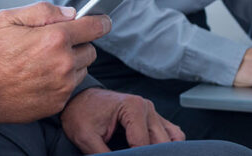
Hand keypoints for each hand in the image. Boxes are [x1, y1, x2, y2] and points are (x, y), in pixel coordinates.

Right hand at [0, 2, 109, 124]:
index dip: (100, 21)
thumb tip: (69, 12)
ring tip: (45, 61)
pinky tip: (42, 76)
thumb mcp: (8, 19)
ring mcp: (63, 85)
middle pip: (91, 49)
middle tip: (55, 44)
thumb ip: (42, 10)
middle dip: (78, 43)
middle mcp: (64, 62)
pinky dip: (63, 80)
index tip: (103, 21)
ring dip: (72, 63)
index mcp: (54, 38)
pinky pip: (71, 86)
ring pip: (83, 68)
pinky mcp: (59, 102)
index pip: (93, 26)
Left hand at [60, 88, 183, 153]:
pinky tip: (153, 153)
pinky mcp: (154, 118)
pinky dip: (168, 146)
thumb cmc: (81, 115)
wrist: (78, 101)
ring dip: (162, 151)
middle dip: (150, 154)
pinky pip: (173, 135)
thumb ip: (103, 155)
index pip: (143, 145)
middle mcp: (147, 108)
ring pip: (172, 140)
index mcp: (133, 107)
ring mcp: (153, 112)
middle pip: (161, 144)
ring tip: (144, 155)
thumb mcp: (86, 138)